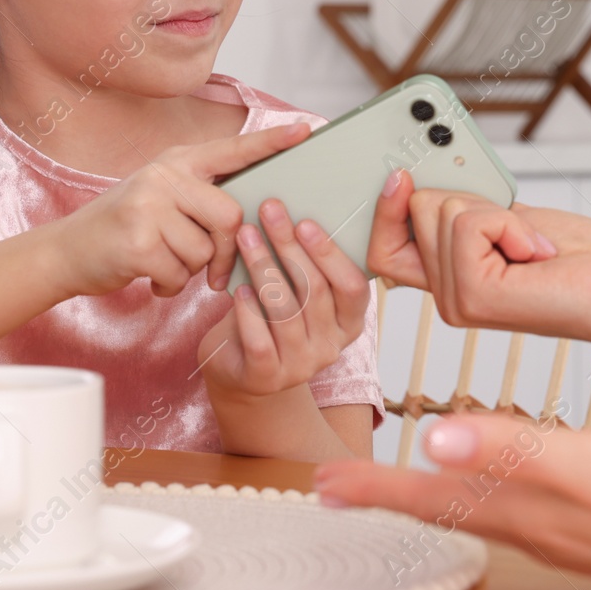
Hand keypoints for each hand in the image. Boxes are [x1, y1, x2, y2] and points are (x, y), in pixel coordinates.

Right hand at [47, 122, 310, 300]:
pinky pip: (179, 273)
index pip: (232, 149)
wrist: (66, 252)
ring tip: (163, 263)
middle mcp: (163, 176)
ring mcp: (147, 205)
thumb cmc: (127, 229)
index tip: (307, 131)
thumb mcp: (162, 198)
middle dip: (226, 251)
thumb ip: (201, 197)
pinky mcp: (136, 241)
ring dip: (190, 270)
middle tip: (214, 272)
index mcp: (177, 162)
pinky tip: (149, 277)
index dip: (271, 142)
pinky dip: (169, 285)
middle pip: (229, 216)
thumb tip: (254, 218)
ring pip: (205, 250)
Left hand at [196, 198, 370, 399]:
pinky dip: (248, 312)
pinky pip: (259, 341)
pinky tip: (238, 290)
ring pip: (285, 311)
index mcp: (349, 322)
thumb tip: (290, 210)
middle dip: (289, 246)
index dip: (330, 253)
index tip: (304, 221)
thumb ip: (303, 266)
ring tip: (246, 236)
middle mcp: (331, 346)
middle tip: (269, 212)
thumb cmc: (269, 318)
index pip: (352, 287)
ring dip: (263, 267)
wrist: (239, 368)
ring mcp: (300, 366)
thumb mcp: (295, 293)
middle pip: (315, 290)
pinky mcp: (266, 378)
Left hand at [313, 414, 590, 589]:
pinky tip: (492, 486)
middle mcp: (541, 525)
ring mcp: (569, 532)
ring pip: (479, 511)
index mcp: (532, 506)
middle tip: (339, 486)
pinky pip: (520, 514)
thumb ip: (518, 451)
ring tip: (399, 480)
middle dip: (390, 494)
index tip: (326, 483)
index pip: (433, 497)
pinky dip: (486, 495)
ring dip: (431, 494)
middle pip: (446, 508)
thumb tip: (436, 438)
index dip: (377, 486)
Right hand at [366, 170, 590, 360]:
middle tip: (516, 229)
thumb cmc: (585, 260)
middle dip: (472, 199)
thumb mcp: (511, 221)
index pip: (382, 247)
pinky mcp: (474, 296)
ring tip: (531, 244)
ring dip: (499, 213)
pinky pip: (469, 223)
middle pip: (419, 207)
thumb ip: (464, 212)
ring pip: (445, 209)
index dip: (382, 208)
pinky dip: (510, 223)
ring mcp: (456, 301)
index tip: (398, 174)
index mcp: (452, 281)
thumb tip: (425, 180)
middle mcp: (446, 298)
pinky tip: (536, 252)